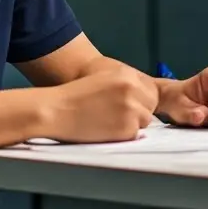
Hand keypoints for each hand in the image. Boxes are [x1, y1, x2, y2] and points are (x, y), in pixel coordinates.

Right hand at [44, 65, 158, 142]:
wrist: (56, 110)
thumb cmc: (75, 97)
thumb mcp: (105, 80)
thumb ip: (127, 86)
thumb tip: (146, 100)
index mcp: (127, 74)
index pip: (150, 90)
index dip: (140, 99)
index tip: (126, 104)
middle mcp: (133, 88)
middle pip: (151, 105)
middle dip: (139, 111)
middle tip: (115, 114)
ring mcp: (132, 108)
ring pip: (145, 120)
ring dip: (132, 123)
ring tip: (108, 121)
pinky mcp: (127, 127)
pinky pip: (135, 134)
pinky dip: (123, 135)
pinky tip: (105, 129)